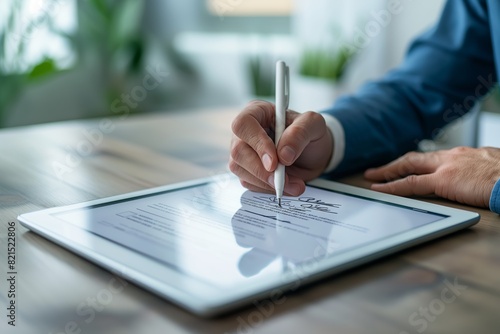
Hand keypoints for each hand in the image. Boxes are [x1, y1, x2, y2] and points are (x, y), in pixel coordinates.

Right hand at [229, 101, 332, 195]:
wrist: (313, 155)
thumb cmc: (310, 134)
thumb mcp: (314, 125)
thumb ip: (300, 133)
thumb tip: (283, 154)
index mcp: (258, 112)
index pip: (244, 124)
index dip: (257, 143)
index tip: (274, 161)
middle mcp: (246, 132)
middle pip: (238, 151)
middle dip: (261, 170)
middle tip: (284, 179)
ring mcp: (243, 152)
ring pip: (240, 169)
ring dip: (267, 182)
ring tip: (293, 183)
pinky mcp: (246, 170)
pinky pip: (249, 183)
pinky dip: (268, 188)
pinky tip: (285, 185)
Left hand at [364, 146, 499, 207]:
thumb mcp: (494, 168)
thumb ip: (480, 170)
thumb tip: (479, 177)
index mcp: (464, 155)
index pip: (433, 158)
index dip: (416, 163)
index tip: (406, 166)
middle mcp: (452, 156)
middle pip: (416, 159)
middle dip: (395, 164)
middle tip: (378, 170)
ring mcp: (446, 167)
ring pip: (408, 167)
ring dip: (388, 172)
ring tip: (372, 177)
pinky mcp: (444, 180)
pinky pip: (410, 184)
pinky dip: (392, 186)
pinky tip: (380, 189)